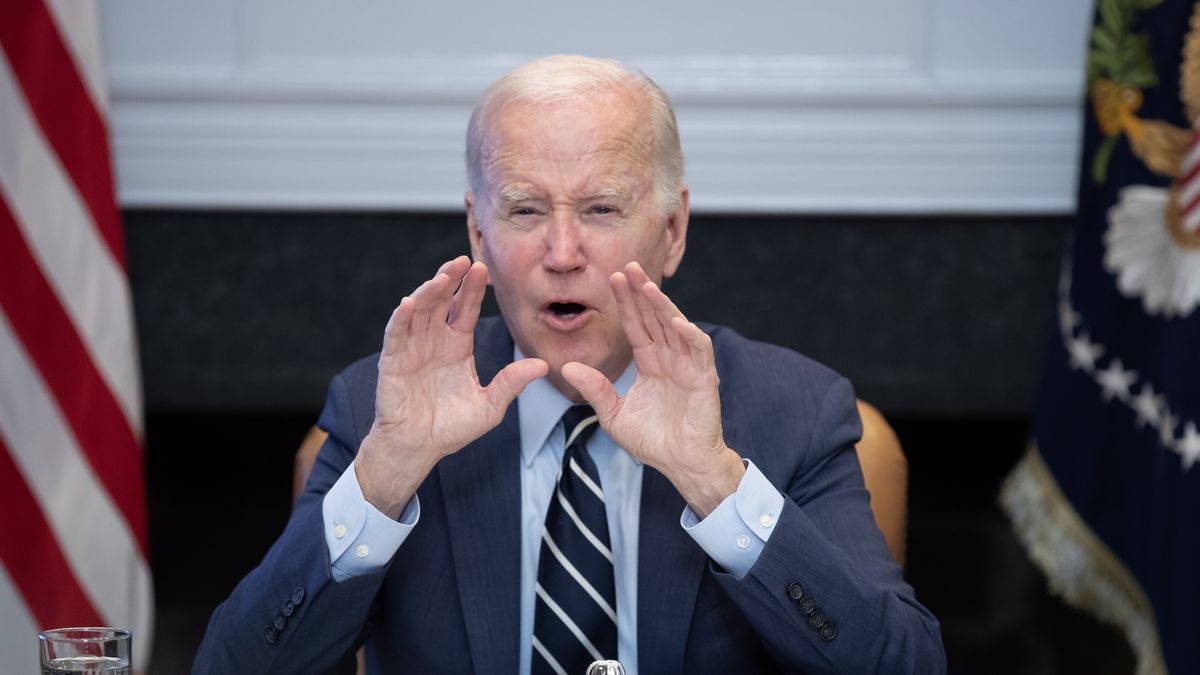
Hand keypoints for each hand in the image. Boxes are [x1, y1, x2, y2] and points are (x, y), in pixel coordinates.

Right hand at [356, 256, 547, 517]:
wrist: (418, 449)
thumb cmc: (451, 428)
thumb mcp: (489, 407)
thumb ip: (511, 384)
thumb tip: (543, 365)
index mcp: (457, 346)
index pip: (466, 309)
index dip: (473, 289)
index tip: (484, 269)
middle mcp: (434, 341)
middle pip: (442, 301)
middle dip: (451, 279)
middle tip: (464, 260)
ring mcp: (412, 348)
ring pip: (420, 310)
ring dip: (429, 291)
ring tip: (443, 277)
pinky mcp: (393, 360)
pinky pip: (396, 333)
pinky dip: (402, 317)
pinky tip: (410, 301)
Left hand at [562, 262, 743, 516]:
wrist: (680, 465)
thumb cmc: (653, 442)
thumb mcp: (612, 414)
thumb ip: (594, 389)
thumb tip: (566, 367)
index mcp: (650, 363)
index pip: (636, 325)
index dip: (626, 302)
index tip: (612, 278)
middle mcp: (669, 359)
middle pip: (654, 318)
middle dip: (642, 292)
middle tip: (628, 266)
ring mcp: (688, 367)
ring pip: (676, 326)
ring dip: (663, 305)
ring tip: (647, 285)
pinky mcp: (704, 379)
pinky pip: (699, 351)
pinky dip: (690, 335)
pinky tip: (676, 321)